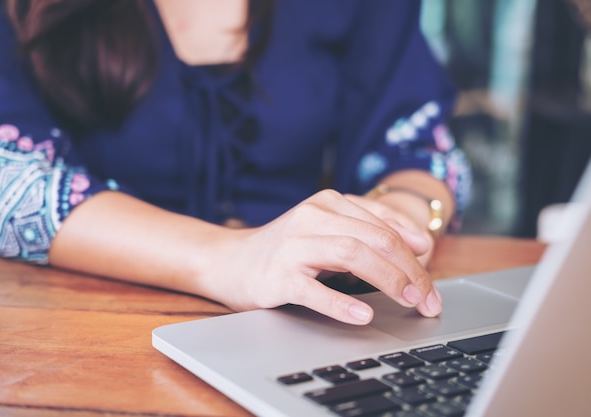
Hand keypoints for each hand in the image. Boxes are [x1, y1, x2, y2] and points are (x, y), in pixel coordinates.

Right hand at [197, 189, 442, 324]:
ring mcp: (294, 244)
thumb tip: (417, 249)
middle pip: (375, 239)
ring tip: (409, 302)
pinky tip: (362, 314)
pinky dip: (341, 303)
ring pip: (352, 254)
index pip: (384, 224)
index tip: (432, 278)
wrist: (229, 261)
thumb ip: (366, 233)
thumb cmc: (285, 250)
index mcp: (329, 203)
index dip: (415, 252)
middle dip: (410, 270)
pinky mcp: (277, 275)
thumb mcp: (328, 232)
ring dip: (388, 280)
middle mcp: (313, 216)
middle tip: (428, 299)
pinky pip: (314, 290)